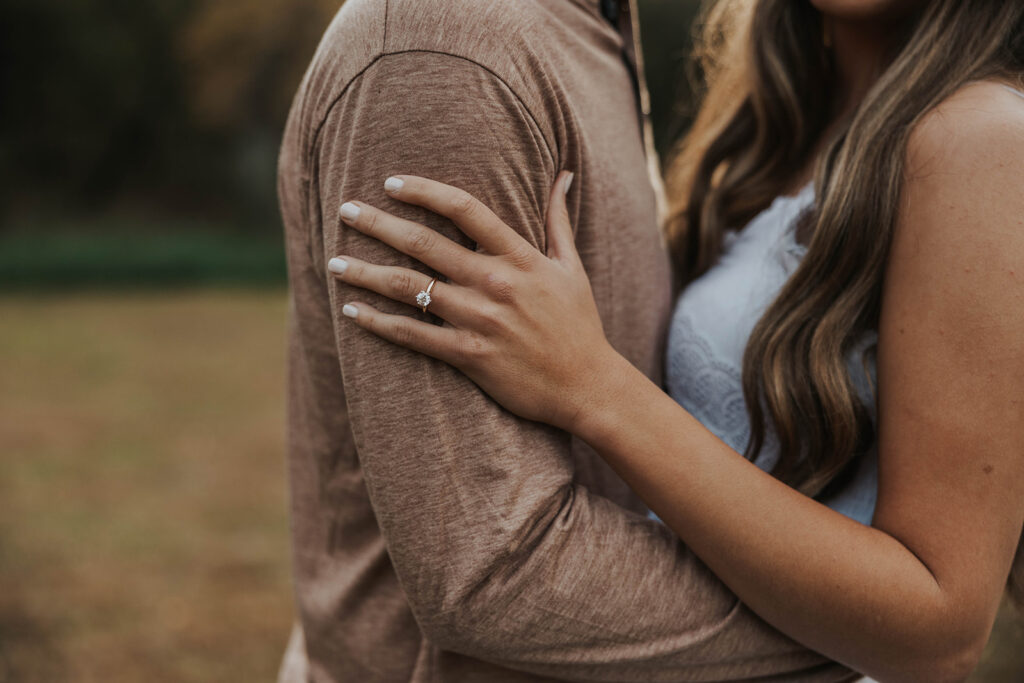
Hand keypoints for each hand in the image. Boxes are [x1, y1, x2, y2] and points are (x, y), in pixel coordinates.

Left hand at [329, 172, 622, 432]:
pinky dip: (378, 323)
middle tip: (344, 210)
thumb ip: (558, 219)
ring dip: (366, 273)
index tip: (391, 182)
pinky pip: (413, 335)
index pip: (464, 209)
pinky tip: (351, 312)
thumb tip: (563, 174)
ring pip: (410, 288)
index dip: (424, 191)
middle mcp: (495, 283)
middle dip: (378, 224)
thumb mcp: (572, 266)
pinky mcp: (469, 355)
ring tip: (334, 261)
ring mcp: (479, 320)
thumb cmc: (579, 324)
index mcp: (519, 256)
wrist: (587, 386)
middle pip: (424, 243)